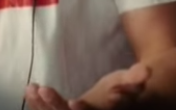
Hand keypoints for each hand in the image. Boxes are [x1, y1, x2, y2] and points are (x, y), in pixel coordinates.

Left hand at [25, 63, 150, 109]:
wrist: (120, 104)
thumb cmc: (127, 93)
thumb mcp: (132, 86)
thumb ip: (136, 80)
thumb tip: (146, 70)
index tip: (72, 102)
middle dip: (56, 108)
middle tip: (43, 90)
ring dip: (42, 106)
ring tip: (32, 88)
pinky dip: (38, 105)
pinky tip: (30, 90)